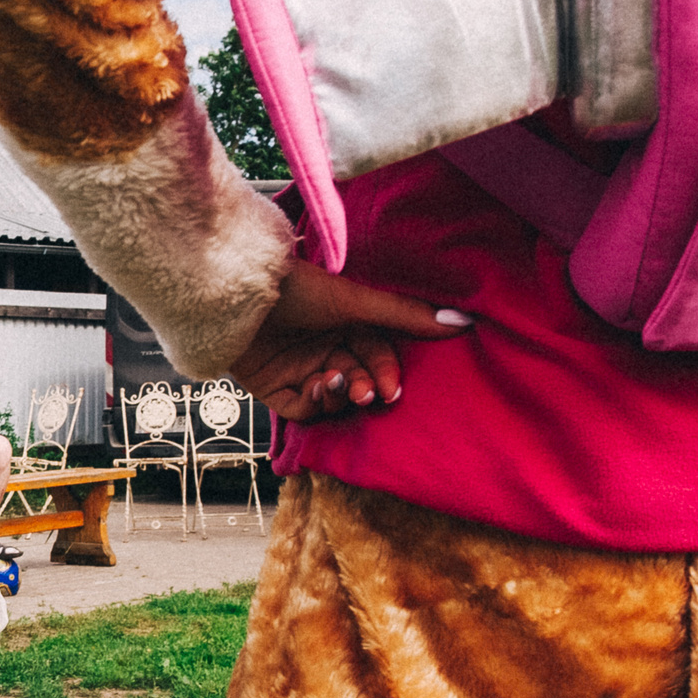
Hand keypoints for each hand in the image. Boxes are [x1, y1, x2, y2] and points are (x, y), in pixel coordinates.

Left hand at [228, 258, 473, 422]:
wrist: (234, 295)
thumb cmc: (294, 288)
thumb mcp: (353, 301)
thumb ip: (405, 315)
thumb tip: (462, 322)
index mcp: (344, 323)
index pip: (376, 355)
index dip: (386, 373)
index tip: (394, 389)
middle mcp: (323, 347)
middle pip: (356, 379)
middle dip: (364, 388)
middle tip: (367, 394)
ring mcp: (297, 368)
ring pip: (331, 398)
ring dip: (339, 396)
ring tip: (337, 384)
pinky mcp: (272, 388)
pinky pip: (301, 409)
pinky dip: (312, 405)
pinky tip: (315, 388)